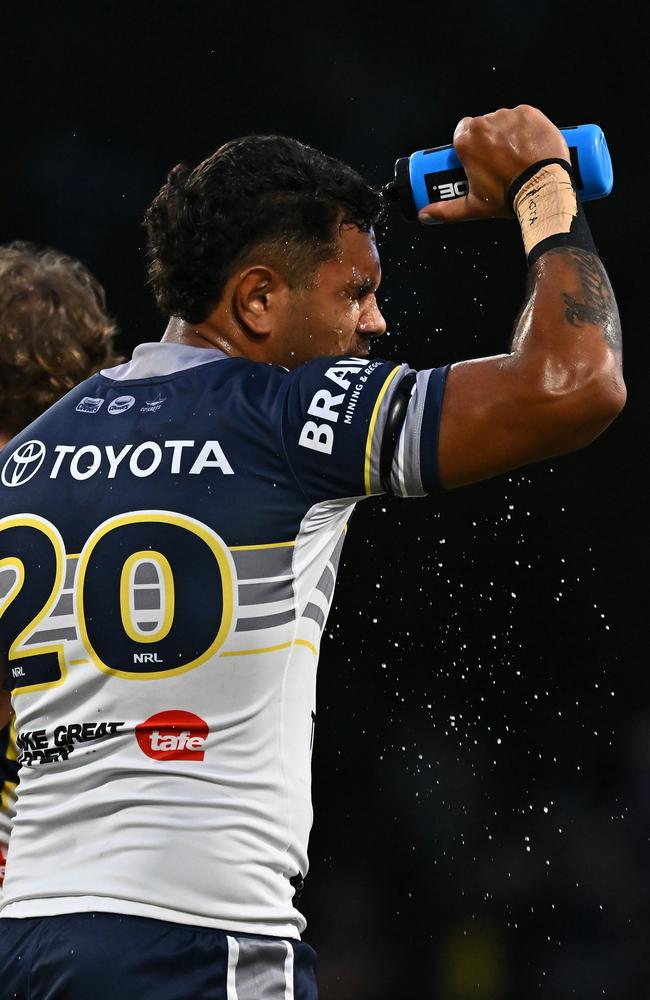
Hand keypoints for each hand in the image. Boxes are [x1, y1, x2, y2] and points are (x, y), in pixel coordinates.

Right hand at [418, 105, 569, 223]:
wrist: (542, 189)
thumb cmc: (506, 196)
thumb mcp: (474, 205)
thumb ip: (446, 210)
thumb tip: (424, 215)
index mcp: (466, 140)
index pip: (461, 135)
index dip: (469, 148)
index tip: (477, 161)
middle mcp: (485, 122)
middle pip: (482, 127)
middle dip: (488, 142)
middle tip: (499, 163)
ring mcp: (508, 116)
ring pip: (502, 122)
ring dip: (506, 135)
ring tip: (517, 157)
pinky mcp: (529, 113)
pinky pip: (522, 118)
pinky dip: (525, 129)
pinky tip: (529, 147)